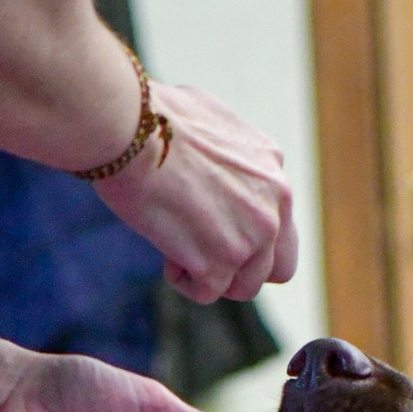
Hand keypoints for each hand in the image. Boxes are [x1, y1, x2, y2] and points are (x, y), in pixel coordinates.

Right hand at [96, 81, 297, 303]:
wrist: (133, 132)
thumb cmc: (156, 119)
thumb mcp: (215, 123)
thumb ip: (231, 156)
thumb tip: (214, 162)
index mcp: (273, 173)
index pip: (279, 224)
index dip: (243, 229)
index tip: (210, 220)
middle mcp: (273, 208)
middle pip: (278, 268)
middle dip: (245, 268)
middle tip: (207, 254)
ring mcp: (250, 239)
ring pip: (243, 286)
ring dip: (211, 275)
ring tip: (178, 248)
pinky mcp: (219, 263)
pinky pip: (207, 292)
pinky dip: (185, 280)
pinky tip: (166, 254)